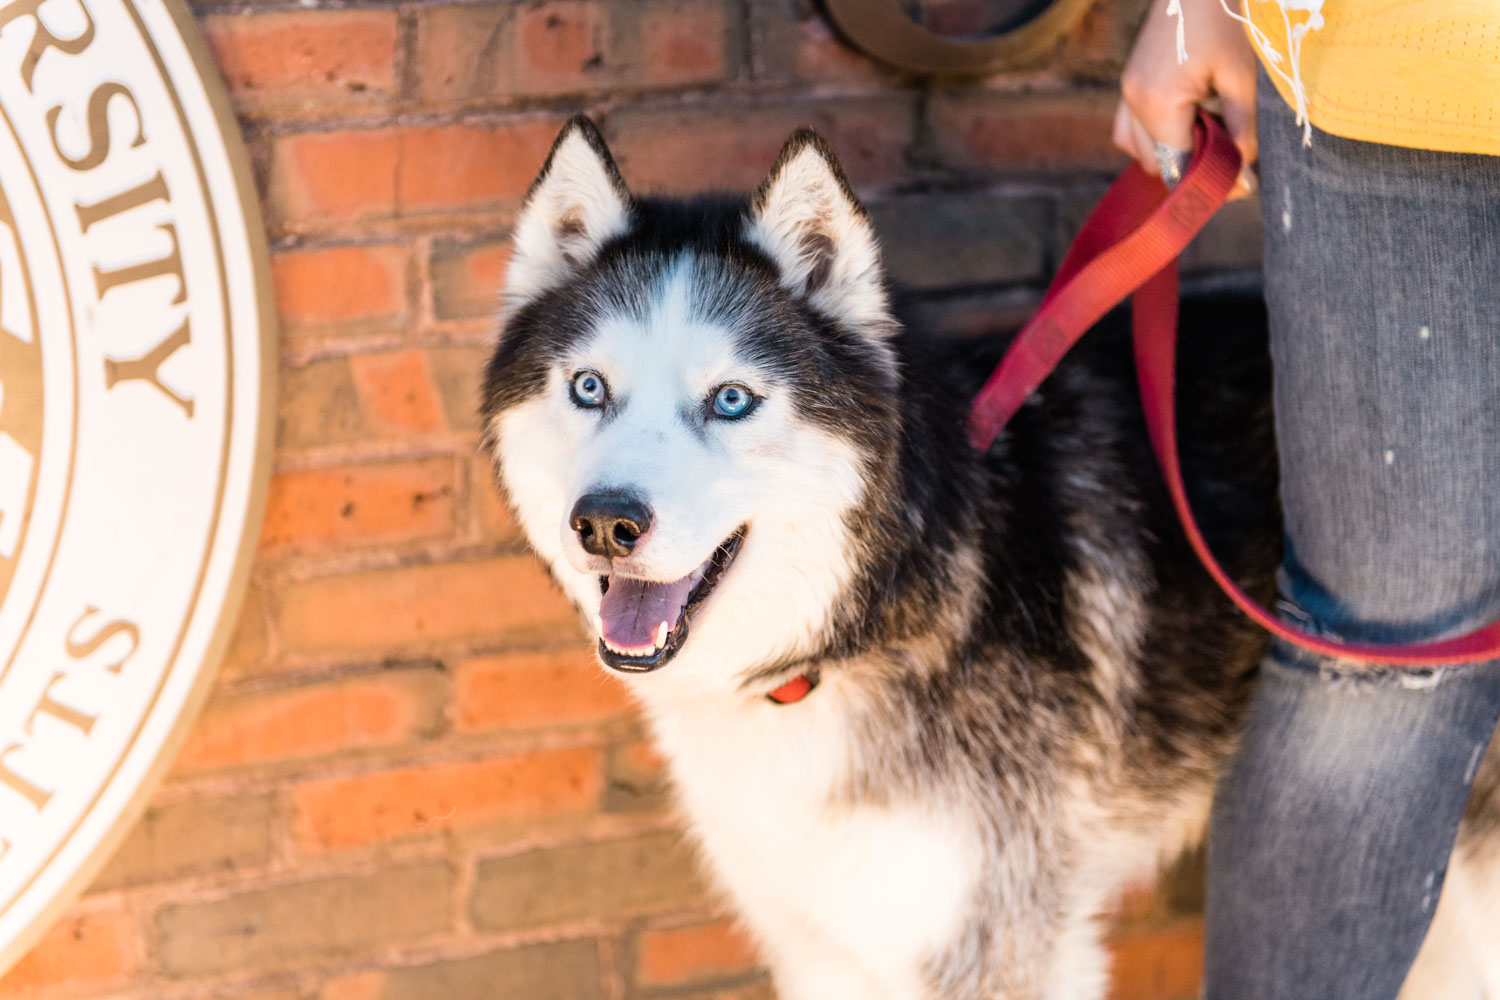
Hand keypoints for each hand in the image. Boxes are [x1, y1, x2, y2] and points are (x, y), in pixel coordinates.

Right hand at [1115, 0, 1258, 196]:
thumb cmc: (1225, 18)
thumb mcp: (1241, 78)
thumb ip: (1241, 132)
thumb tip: (1243, 180)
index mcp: (1158, 102)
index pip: (1177, 167)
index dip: (1207, 183)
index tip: (1241, 185)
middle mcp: (1134, 101)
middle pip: (1157, 165)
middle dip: (1191, 168)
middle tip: (1231, 154)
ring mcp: (1126, 92)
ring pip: (1138, 152)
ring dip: (1170, 154)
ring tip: (1207, 135)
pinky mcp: (1128, 83)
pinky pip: (1129, 130)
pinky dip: (1152, 139)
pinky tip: (1182, 124)